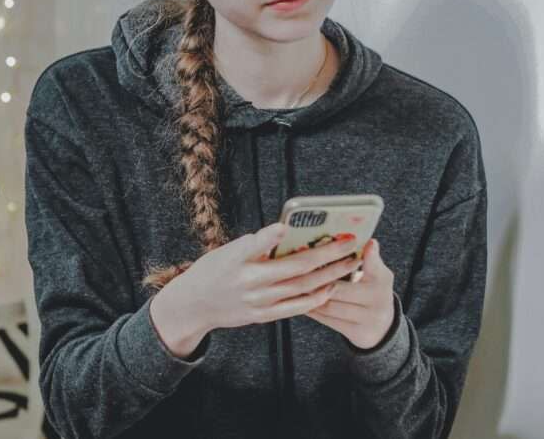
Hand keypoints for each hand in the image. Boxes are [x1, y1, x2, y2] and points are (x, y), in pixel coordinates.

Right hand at [156, 222, 364, 333]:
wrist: (194, 305)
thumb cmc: (213, 270)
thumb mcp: (227, 251)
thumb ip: (256, 245)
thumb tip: (289, 235)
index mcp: (236, 259)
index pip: (254, 244)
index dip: (270, 236)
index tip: (285, 226)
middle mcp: (248, 282)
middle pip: (295, 267)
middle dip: (327, 253)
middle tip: (349, 241)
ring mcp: (258, 301)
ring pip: (302, 287)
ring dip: (329, 274)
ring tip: (349, 263)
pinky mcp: (262, 316)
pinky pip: (295, 308)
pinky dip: (315, 298)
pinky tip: (330, 288)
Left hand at [305, 238, 396, 349]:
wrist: (382, 328)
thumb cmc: (373, 293)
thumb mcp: (376, 274)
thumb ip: (369, 259)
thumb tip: (368, 241)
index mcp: (382, 280)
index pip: (373, 266)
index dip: (366, 257)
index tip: (362, 244)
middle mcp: (378, 299)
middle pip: (340, 289)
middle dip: (317, 280)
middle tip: (296, 269)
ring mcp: (367, 318)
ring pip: (330, 306)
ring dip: (310, 295)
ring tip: (292, 285)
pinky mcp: (356, 332)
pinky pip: (327, 320)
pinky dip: (311, 309)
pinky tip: (299, 300)